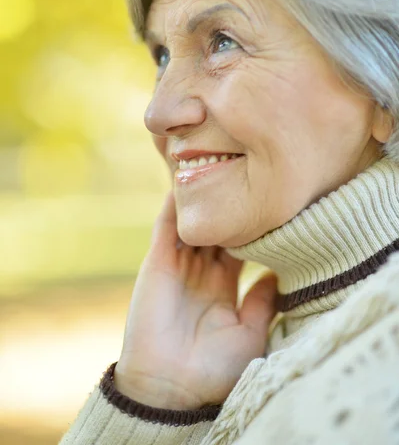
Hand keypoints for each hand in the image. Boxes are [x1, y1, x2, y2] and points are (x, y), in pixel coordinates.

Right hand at [114, 191, 276, 409]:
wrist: (170, 386)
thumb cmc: (214, 369)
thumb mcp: (249, 333)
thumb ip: (262, 302)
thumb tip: (278, 276)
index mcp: (223, 286)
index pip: (241, 245)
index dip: (253, 225)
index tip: (270, 203)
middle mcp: (202, 271)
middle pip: (218, 228)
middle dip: (229, 205)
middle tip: (246, 173)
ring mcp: (179, 264)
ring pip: (194, 223)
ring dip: (202, 199)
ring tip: (216, 165)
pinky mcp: (159, 261)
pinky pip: (167, 227)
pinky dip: (174, 205)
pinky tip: (186, 182)